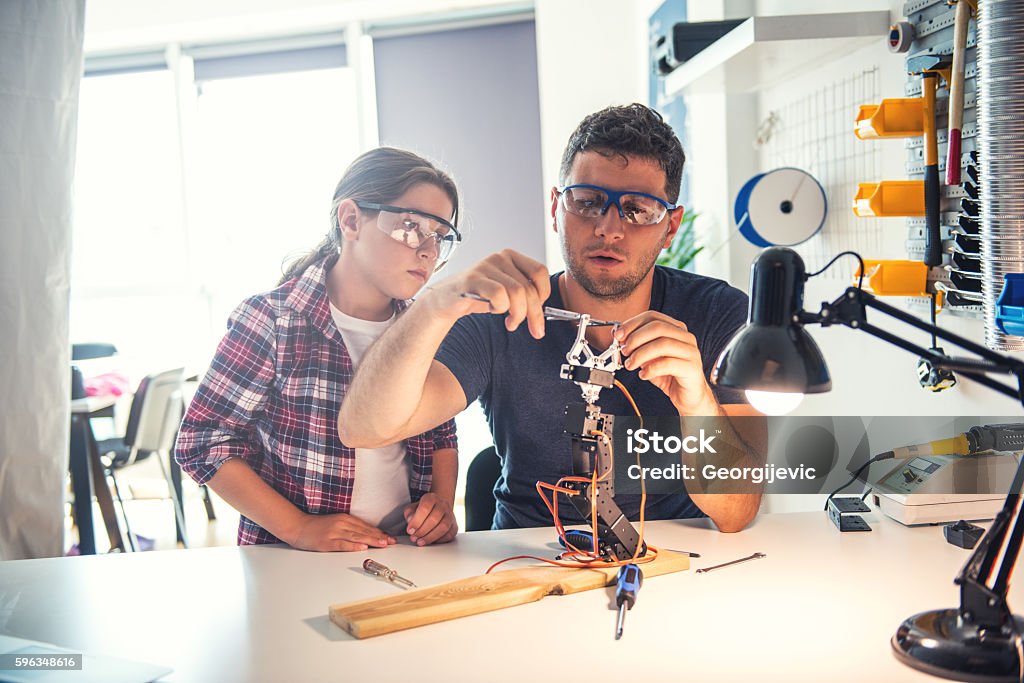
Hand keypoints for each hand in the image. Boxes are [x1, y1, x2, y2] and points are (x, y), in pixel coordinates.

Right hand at [287, 513, 395, 551]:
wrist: (297, 526)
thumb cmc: (316, 527)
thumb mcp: (336, 523)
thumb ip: (350, 528)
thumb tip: (366, 536)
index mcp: (344, 519)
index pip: (366, 526)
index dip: (379, 532)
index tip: (390, 538)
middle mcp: (341, 524)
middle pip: (364, 531)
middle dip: (379, 537)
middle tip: (391, 542)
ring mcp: (334, 533)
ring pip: (356, 537)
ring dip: (371, 540)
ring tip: (383, 544)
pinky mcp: (327, 542)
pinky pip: (342, 544)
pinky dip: (353, 546)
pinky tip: (362, 548)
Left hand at [403, 493, 457, 545]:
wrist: (437, 509)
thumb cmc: (423, 510)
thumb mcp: (412, 508)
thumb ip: (409, 513)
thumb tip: (410, 520)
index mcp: (431, 498)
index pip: (425, 508)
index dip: (416, 521)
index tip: (410, 530)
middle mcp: (443, 504)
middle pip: (434, 519)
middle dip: (422, 531)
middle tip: (414, 538)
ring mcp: (450, 515)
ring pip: (444, 527)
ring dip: (430, 537)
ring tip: (421, 542)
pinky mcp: (454, 525)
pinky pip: (449, 534)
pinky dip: (439, 540)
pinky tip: (431, 542)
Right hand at [425, 249, 549, 338]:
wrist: (447, 300)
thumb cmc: (478, 296)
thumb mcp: (507, 292)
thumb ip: (526, 294)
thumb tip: (543, 311)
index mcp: (511, 257)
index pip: (540, 272)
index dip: (544, 294)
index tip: (539, 309)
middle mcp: (499, 258)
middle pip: (529, 288)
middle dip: (534, 314)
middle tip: (535, 330)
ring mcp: (485, 267)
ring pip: (517, 293)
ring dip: (518, 314)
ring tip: (511, 322)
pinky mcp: (473, 280)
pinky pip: (499, 296)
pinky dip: (501, 308)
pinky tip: (494, 311)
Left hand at [615, 311, 722, 415]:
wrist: (688, 396)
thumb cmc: (670, 375)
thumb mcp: (648, 358)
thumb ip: (637, 346)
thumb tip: (618, 335)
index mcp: (675, 329)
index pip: (652, 316)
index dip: (632, 324)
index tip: (618, 335)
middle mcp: (685, 337)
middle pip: (657, 327)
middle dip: (635, 338)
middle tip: (624, 351)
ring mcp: (691, 352)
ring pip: (662, 344)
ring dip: (640, 354)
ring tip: (631, 365)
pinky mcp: (692, 368)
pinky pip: (668, 364)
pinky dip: (651, 369)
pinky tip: (643, 374)